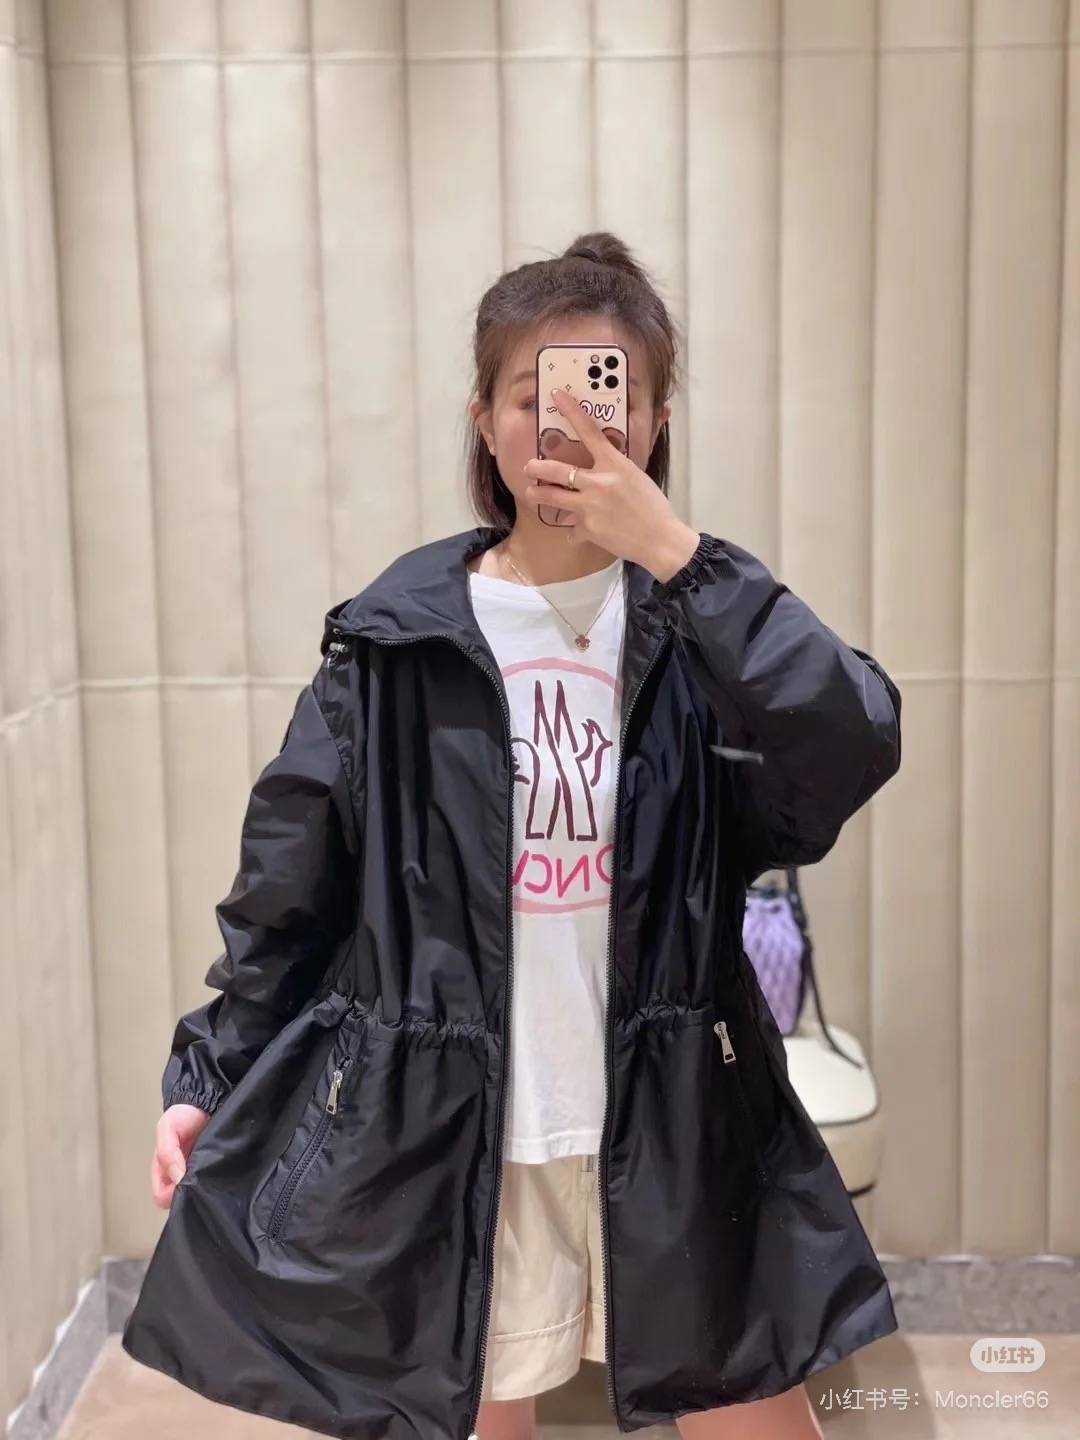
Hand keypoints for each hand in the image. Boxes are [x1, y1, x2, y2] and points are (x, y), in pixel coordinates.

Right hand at [152, 1103, 211, 1208]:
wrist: (205, 1102)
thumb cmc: (183, 1115)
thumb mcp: (167, 1128)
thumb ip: (167, 1152)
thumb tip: (178, 1179)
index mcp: (163, 1170)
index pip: (162, 1197)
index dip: (172, 1196)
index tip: (187, 1185)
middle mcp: (179, 1176)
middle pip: (181, 1200)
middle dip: (192, 1196)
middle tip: (205, 1182)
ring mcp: (197, 1173)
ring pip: (198, 1193)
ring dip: (206, 1189)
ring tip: (216, 1176)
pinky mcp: (214, 1168)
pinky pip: (215, 1182)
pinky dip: (218, 1181)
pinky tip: (224, 1172)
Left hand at [523, 390, 700, 581]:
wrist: (660, 540)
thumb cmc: (654, 507)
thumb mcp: (638, 477)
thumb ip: (618, 467)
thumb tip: (609, 458)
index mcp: (615, 464)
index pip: (590, 432)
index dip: (572, 411)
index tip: (556, 396)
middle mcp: (598, 482)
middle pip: (558, 470)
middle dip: (538, 468)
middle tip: (527, 466)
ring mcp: (589, 507)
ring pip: (554, 498)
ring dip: (539, 495)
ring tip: (530, 493)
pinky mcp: (587, 529)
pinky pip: (572, 530)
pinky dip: (574, 532)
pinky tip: (576, 534)